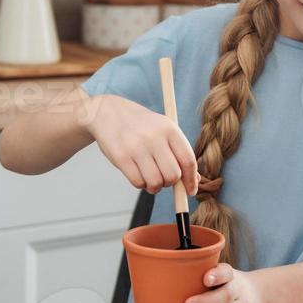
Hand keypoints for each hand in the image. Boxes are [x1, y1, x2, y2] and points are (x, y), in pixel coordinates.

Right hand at [78, 91, 197, 194]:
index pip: (188, 160)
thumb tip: (195, 181)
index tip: (190, 190)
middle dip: (171, 183)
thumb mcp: (163, 130)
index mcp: (169, 128)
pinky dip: (141, 184)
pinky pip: (138, 183)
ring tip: (151, 178)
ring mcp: (136, 147)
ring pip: (156, 182)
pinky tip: (139, 175)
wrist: (108, 112)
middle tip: (164, 179)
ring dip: (155, 187)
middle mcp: (154, 137)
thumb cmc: (141, 125)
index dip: (191, 179)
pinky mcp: (120, 157)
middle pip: (173, 175)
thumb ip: (179, 153)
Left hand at [184, 264, 263, 302]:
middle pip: (225, 295)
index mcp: (230, 275)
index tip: (206, 279)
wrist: (257, 295)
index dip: (216, 275)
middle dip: (206, 302)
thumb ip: (202, 276)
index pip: (226, 272)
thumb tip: (173, 279)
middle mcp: (239, 289)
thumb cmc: (228, 284)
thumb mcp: (221, 275)